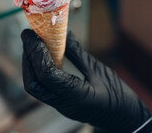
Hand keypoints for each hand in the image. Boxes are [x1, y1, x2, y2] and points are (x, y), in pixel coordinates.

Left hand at [21, 29, 151, 132]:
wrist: (123, 118)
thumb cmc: (117, 95)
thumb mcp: (98, 70)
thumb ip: (77, 53)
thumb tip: (63, 32)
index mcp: (75, 95)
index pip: (46, 75)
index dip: (36, 53)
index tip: (32, 35)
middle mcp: (63, 103)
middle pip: (33, 83)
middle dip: (27, 58)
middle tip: (29, 37)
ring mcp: (60, 105)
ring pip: (35, 87)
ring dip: (30, 64)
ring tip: (33, 43)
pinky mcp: (61, 102)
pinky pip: (43, 87)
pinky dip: (39, 69)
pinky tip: (43, 56)